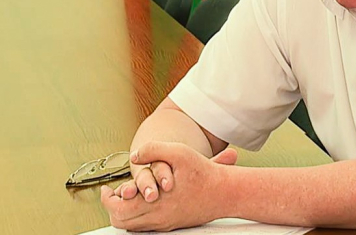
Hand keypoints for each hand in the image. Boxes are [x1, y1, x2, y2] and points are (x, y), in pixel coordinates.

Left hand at [101, 142, 237, 230]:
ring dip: (124, 212)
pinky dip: (137, 216)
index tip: (107, 188)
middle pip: (121, 221)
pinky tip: (144, 202)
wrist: (225, 192)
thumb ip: (154, 150)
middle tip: (113, 193)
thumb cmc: (204, 172)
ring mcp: (165, 223)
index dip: (107, 199)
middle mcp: (158, 218)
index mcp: (156, 203)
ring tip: (127, 196)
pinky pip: (145, 227)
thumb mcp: (179, 152)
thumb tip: (134, 156)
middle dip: (113, 207)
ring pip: (132, 226)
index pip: (118, 209)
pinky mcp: (172, 225)